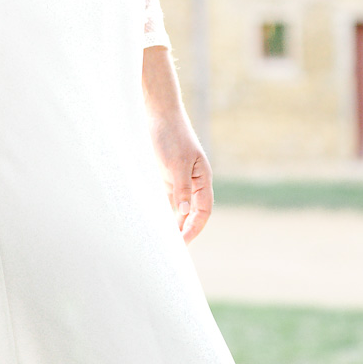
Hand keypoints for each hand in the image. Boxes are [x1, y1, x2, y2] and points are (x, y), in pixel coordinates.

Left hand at [151, 111, 213, 242]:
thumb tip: (184, 212)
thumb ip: (181, 188)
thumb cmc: (171, 136)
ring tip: (165, 241)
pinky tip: (158, 222)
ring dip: (176, 224)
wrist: (161, 114)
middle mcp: (195, 182)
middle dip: (186, 230)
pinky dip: (166, 212)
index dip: (195, 228)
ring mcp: (182, 179)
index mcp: (203, 179)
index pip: (203, 211)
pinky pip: (170, 200)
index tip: (182, 242)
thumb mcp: (175, 164)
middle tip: (174, 249)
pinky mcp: (169, 176)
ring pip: (182, 208)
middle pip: (194, 213)